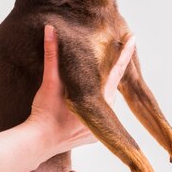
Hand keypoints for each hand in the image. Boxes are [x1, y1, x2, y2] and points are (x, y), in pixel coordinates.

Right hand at [28, 24, 134, 153]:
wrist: (38, 142)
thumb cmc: (44, 112)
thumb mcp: (49, 82)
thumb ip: (52, 55)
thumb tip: (50, 29)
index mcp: (98, 98)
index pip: (117, 70)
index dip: (125, 53)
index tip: (133, 37)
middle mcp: (104, 114)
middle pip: (112, 87)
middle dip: (111, 73)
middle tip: (111, 56)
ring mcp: (100, 128)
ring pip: (106, 103)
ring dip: (101, 92)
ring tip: (94, 81)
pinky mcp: (93, 138)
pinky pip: (99, 120)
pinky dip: (94, 110)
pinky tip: (83, 107)